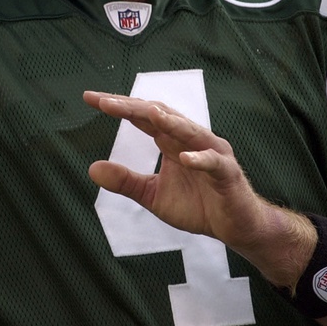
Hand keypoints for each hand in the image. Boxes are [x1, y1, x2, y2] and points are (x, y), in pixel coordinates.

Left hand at [84, 90, 272, 250]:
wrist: (236, 227)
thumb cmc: (198, 206)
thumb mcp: (153, 195)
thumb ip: (126, 181)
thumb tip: (92, 169)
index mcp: (171, 141)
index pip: (142, 117)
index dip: (118, 107)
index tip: (91, 98)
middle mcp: (191, 139)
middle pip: (161, 115)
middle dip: (134, 107)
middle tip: (105, 102)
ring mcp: (212, 153)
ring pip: (190, 131)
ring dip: (171, 122)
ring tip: (150, 114)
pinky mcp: (227, 173)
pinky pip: (213, 163)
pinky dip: (200, 159)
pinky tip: (184, 158)